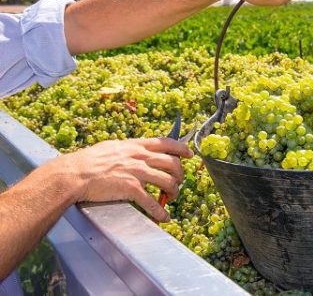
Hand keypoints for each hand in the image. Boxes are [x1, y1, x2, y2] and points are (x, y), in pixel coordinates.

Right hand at [40, 138, 192, 221]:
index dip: (181, 149)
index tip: (189, 154)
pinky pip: (152, 201)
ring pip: (167, 181)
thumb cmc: (89, 161)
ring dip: (174, 192)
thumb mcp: (112, 147)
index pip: (165, 143)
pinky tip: (163, 217)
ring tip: (173, 198)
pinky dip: (160, 211)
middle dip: (180, 174)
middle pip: (172, 164)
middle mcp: (140, 157)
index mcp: (136, 146)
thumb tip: (136, 151)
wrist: (75, 174)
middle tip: (179, 182)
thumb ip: (128, 149)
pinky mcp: (131, 188)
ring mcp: (137, 172)